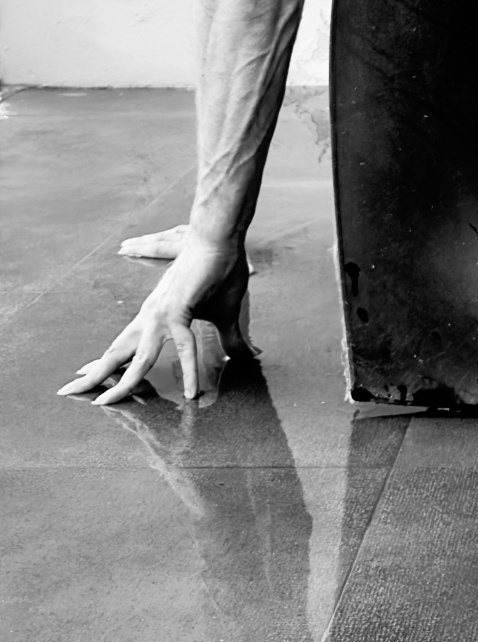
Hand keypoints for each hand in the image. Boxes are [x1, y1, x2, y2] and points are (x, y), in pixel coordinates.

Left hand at [59, 237, 251, 405]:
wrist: (221, 238)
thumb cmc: (222, 271)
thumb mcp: (226, 315)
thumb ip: (232, 339)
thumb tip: (248, 356)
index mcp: (156, 315)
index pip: (123, 344)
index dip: (104, 361)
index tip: (83, 374)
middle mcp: (151, 316)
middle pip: (116, 351)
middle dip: (92, 374)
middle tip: (65, 391)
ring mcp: (161, 314)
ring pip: (137, 357)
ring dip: (120, 383)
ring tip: (103, 403)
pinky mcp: (178, 310)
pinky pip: (183, 348)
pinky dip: (187, 371)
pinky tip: (191, 391)